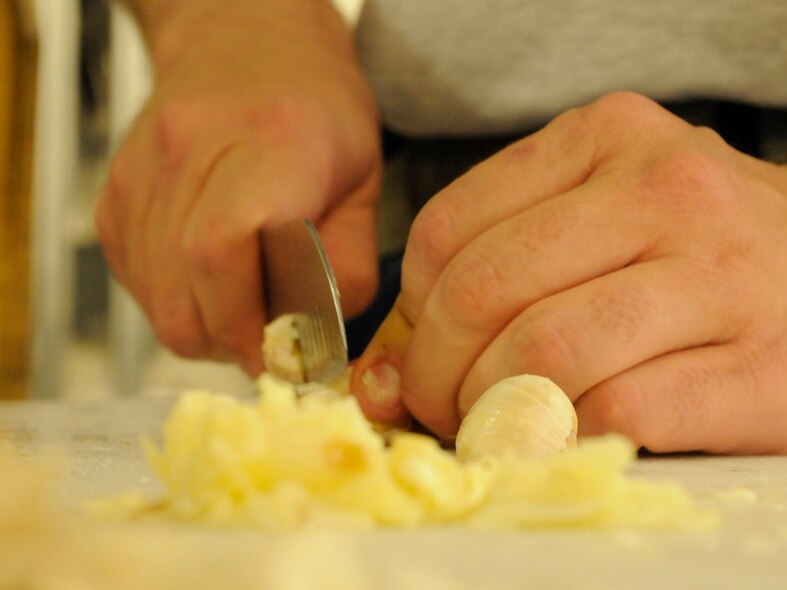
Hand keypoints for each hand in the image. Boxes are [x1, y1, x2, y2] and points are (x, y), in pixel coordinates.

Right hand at [95, 2, 381, 375]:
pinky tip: (214, 283)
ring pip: (157, 300)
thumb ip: (351, 264)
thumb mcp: (366, 182)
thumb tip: (319, 341)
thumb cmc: (317, 112)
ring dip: (205, 330)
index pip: (223, 246)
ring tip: (247, 311)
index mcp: (269, 141)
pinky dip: (177, 304)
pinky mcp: (115, 196)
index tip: (283, 353)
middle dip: (232, 342)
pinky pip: (137, 283)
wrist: (243, 43)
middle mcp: (190, 150)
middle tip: (271, 346)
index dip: (249, 321)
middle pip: (184, 291)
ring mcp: (141, 172)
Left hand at [354, 92, 786, 453]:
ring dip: (493, 412)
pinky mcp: (756, 368)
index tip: (417, 354)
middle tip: (440, 407)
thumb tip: (387, 370)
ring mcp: (717, 276)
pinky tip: (567, 432)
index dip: (411, 310)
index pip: (452, 228)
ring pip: (545, 354)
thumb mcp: (612, 212)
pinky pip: (617, 410)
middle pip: (485, 292)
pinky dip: (567, 436)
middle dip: (435, 372)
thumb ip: (504, 264)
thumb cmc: (715, 249)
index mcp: (609, 139)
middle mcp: (663, 191)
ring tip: (496, 426)